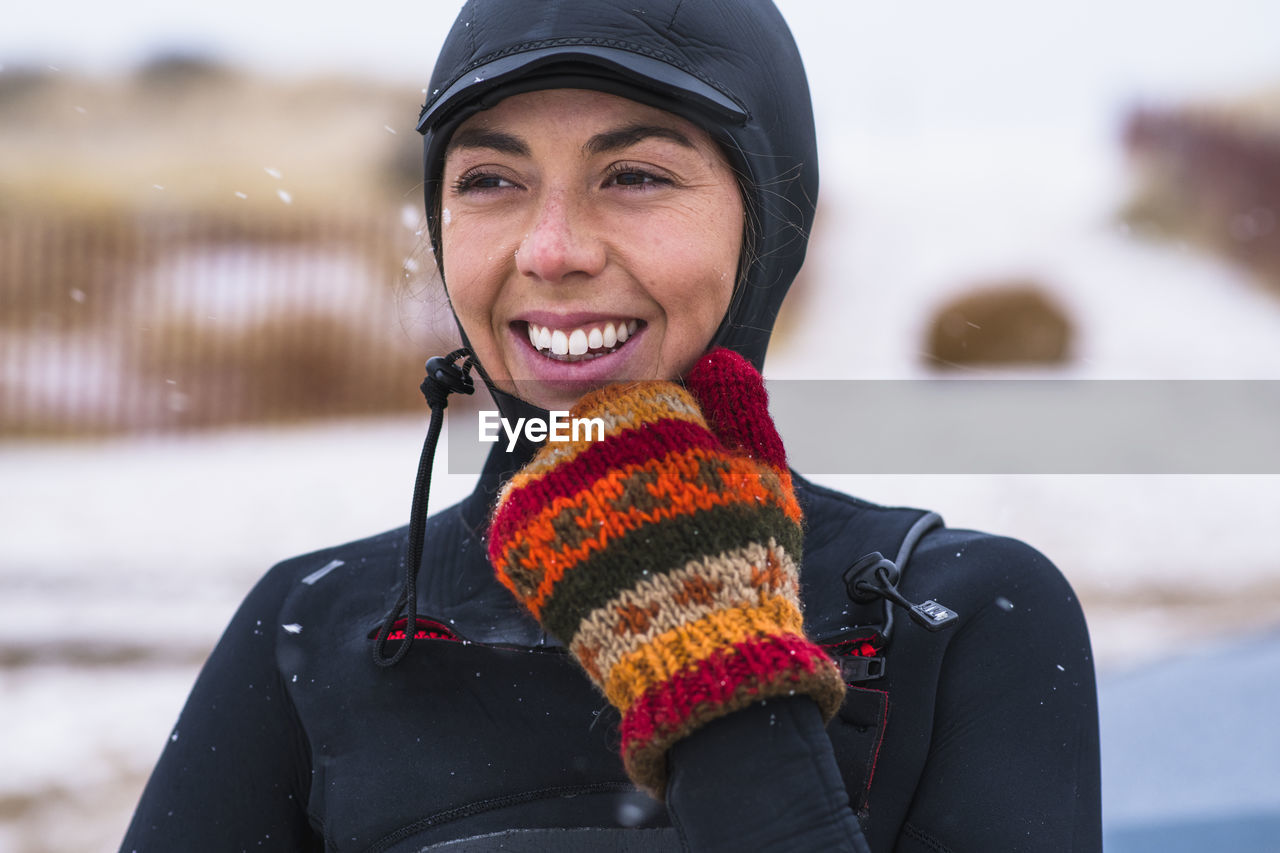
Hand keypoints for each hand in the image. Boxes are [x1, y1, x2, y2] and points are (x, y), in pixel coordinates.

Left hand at [488, 348, 844, 794]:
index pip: (639, 403)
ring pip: (556, 472)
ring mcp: (546, 490)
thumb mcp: (765, 475)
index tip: (676, 488)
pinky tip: (587, 564)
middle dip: (617, 471)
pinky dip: (550, 537)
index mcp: (649, 414)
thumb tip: (715, 358)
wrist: (701, 656)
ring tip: (623, 552)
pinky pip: (523, 518)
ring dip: (581, 500)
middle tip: (647, 526)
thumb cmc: (742, 565)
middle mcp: (589, 440)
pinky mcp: (513, 539)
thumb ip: (740, 406)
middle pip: (591, 435)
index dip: (661, 445)